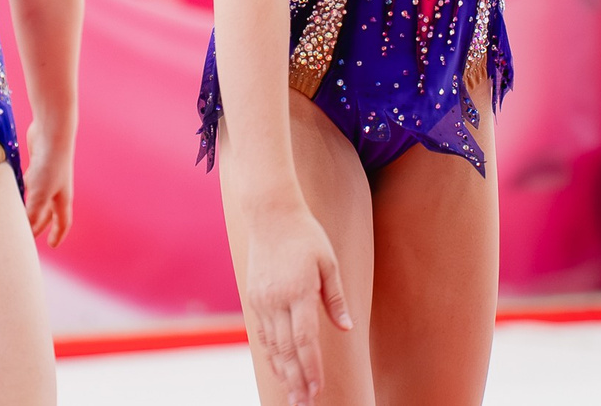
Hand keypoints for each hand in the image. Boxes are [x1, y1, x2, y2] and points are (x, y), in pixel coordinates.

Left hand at [23, 134, 73, 248]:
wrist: (52, 131)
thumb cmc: (50, 164)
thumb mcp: (40, 194)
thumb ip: (32, 214)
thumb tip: (23, 231)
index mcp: (62, 198)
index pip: (63, 221)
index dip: (58, 234)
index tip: (52, 245)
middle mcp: (56, 188)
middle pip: (49, 211)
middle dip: (40, 224)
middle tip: (29, 236)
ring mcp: (47, 175)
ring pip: (38, 197)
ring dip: (29, 208)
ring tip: (18, 216)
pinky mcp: (37, 163)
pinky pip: (30, 182)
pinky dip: (23, 190)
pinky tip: (12, 189)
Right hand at [239, 193, 351, 405]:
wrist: (270, 214)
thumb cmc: (305, 236)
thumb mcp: (328, 262)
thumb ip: (336, 299)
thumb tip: (346, 328)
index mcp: (298, 291)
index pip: (305, 339)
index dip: (311, 367)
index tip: (317, 389)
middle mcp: (276, 300)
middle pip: (286, 349)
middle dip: (296, 379)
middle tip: (304, 404)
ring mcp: (262, 300)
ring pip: (272, 346)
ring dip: (283, 372)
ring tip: (293, 395)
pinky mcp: (254, 299)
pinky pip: (262, 334)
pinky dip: (271, 355)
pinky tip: (279, 369)